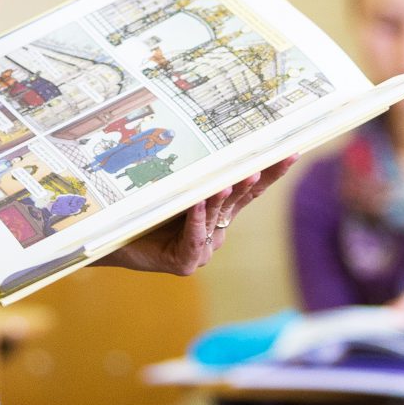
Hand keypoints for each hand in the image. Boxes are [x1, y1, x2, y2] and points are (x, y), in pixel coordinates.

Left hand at [97, 158, 295, 275]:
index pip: (250, 191)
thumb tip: (211, 140)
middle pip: (238, 203)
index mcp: (218, 214)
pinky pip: (193, 239)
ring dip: (221, 198)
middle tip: (262, 165)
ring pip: (214, 219)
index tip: (290, 152)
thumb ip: (195, 176)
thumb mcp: (175, 188)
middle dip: (252, 182)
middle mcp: (216, 233)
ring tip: (231, 180)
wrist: (113, 242)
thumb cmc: (144, 211)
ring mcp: (202, 250)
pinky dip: (196, 221)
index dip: (271, 173)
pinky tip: (197, 205)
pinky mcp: (184, 263)